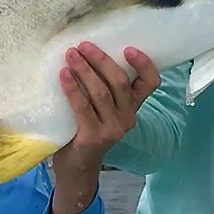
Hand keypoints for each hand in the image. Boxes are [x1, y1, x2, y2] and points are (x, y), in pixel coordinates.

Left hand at [49, 42, 160, 213]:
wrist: (77, 167)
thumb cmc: (86, 129)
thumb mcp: (101, 108)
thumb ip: (101, 87)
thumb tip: (84, 52)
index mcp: (133, 107)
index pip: (150, 83)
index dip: (144, 64)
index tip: (128, 48)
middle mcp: (128, 118)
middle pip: (120, 82)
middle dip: (101, 60)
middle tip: (83, 45)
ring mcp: (113, 129)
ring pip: (101, 92)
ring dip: (84, 70)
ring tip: (71, 55)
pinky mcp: (94, 137)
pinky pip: (83, 107)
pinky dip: (72, 88)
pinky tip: (63, 75)